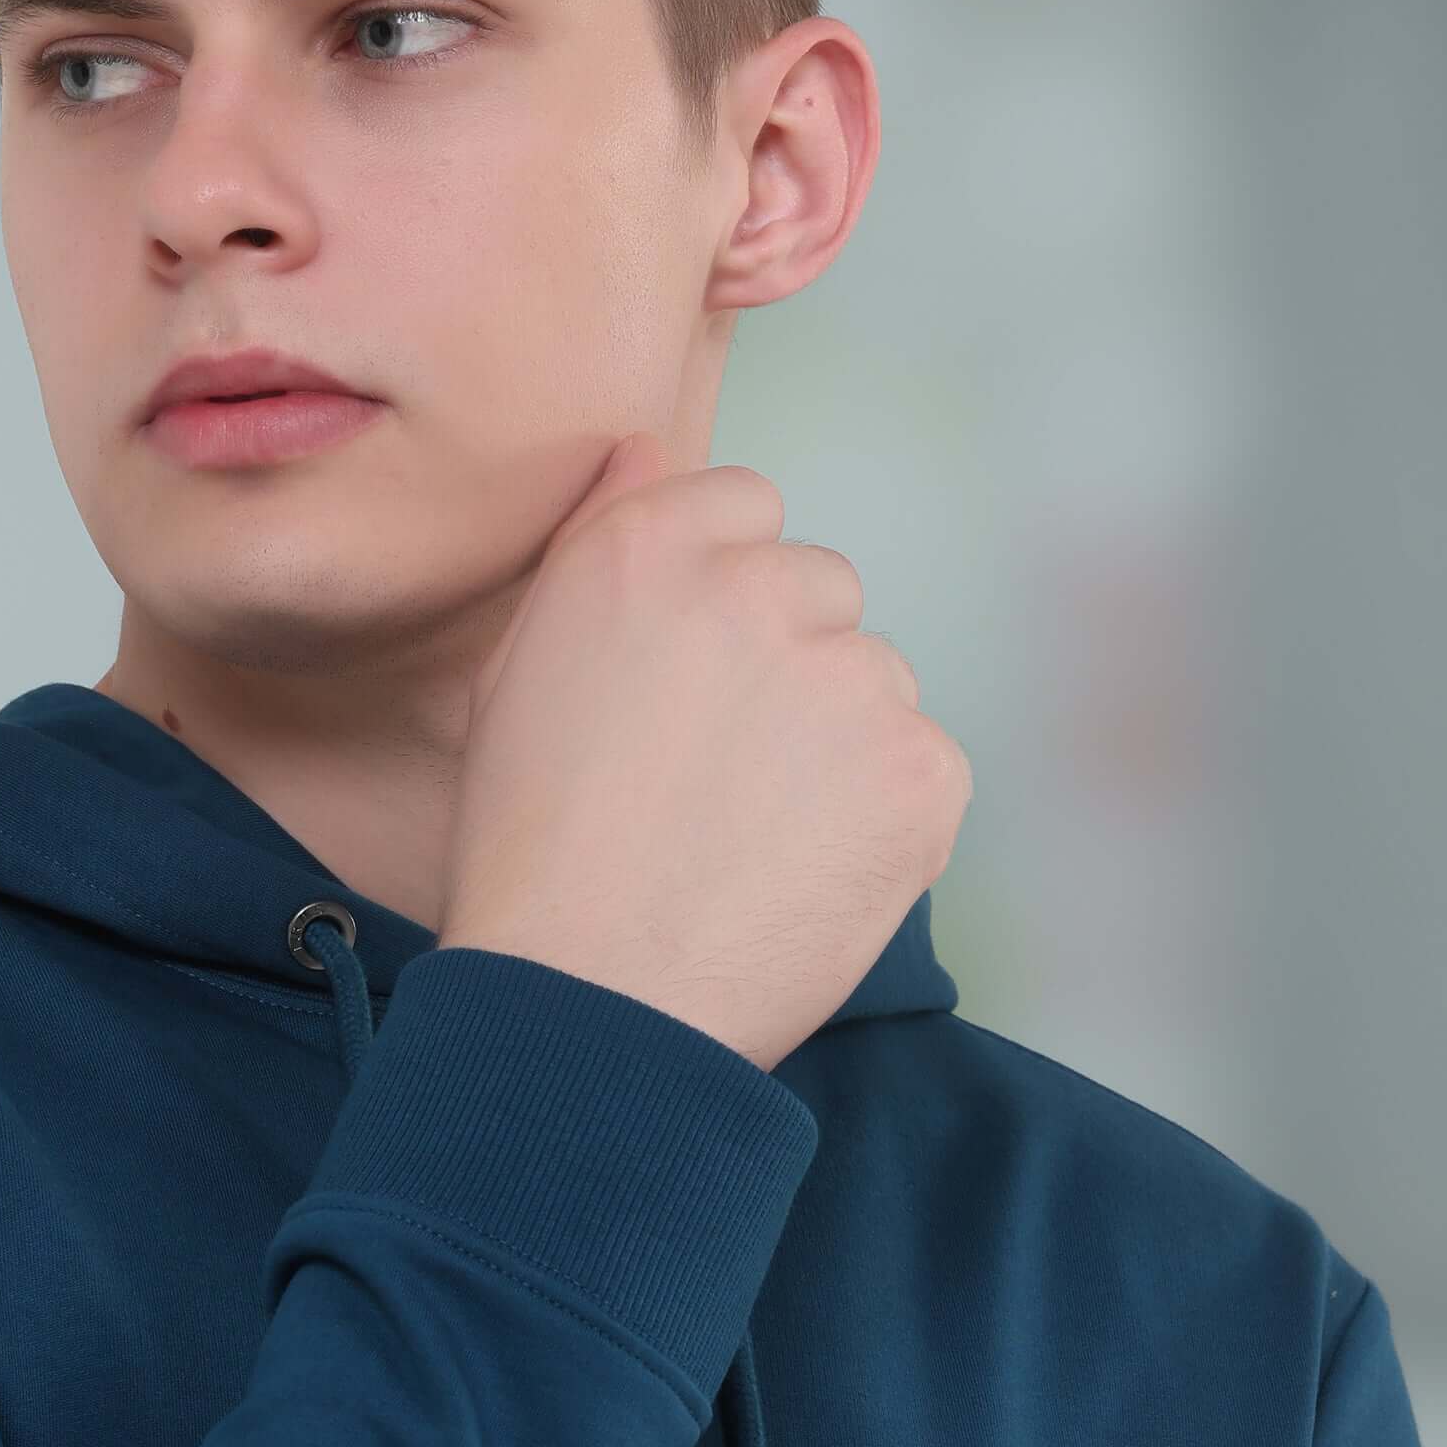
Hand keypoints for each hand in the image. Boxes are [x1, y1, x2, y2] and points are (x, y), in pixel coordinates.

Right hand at [440, 427, 970, 1072]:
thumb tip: (646, 447)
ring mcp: (852, 678)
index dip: (721, 599)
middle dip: (789, 668)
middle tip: (717, 778)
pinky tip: (803, 877)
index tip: (690, 680)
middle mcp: (759, 589)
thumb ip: (598, 544)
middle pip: (823, 593)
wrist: (587, 1000)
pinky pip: (926, 769)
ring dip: (838, 748)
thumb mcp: (520, 671)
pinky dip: (885, 822)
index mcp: (650, 548)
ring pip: (876, 685)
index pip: (748, 507)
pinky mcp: (922, 769)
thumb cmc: (530, 849)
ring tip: (751, 842)